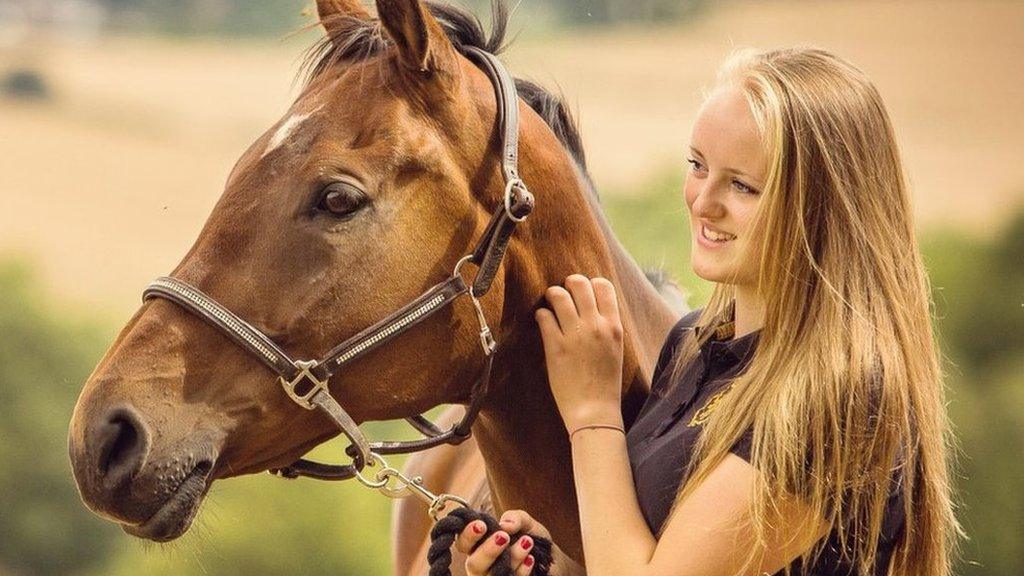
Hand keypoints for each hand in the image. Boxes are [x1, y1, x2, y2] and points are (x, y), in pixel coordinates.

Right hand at [455, 510, 550, 575]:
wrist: (552, 558)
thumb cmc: (530, 538)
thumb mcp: (526, 522)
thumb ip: (515, 518)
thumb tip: (505, 525)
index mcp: (479, 545)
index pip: (463, 543)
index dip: (467, 535)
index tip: (481, 525)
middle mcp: (483, 565)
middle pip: (473, 564)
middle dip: (487, 550)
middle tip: (504, 537)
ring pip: (492, 575)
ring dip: (511, 557)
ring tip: (527, 542)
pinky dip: (521, 570)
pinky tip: (531, 559)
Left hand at [535, 274, 624, 432]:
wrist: (595, 410)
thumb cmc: (605, 382)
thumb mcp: (615, 348)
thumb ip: (606, 325)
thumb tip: (593, 306)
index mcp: (614, 326)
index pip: (604, 285)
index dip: (590, 284)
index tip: (582, 293)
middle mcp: (596, 326)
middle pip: (579, 283)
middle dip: (568, 285)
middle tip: (563, 295)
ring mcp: (575, 335)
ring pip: (558, 295)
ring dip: (552, 296)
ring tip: (551, 306)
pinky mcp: (556, 347)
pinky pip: (544, 316)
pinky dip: (541, 315)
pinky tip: (543, 322)